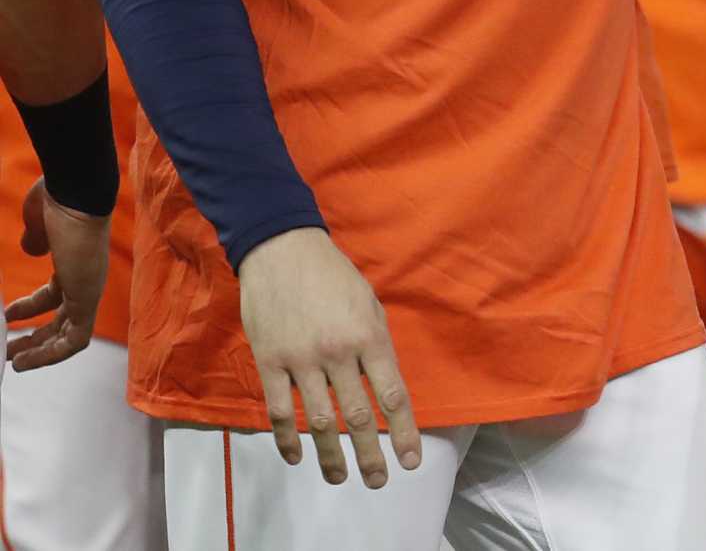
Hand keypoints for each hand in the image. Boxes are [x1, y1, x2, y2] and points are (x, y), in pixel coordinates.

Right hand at [5, 179, 108, 371]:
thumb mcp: (40, 226)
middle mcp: (85, 277)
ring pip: (69, 333)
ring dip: (40, 351)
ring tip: (12, 361)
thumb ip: (36, 240)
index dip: (30, 309)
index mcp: (74, 260)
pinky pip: (75, 339)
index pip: (55, 294)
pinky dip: (51, 354)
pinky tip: (24, 361)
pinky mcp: (89, 298)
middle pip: (63, 318)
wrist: (76, 192)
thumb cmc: (58, 200)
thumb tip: (33, 247)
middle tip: (7, 349)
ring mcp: (89, 288)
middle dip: (35, 337)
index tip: (6, 318)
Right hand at [237, 228, 420, 487]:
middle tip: (378, 481)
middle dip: (370, 454)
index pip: (392, 394)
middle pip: (357, 416)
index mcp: (369, 336)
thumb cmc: (334, 275)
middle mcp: (338, 353)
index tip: (410, 460)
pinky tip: (296, 457)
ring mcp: (301, 360)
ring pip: (318, 421)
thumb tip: (381, 387)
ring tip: (340, 478)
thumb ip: (375, 346)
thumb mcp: (369, 303)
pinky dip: (287, 439)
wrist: (282, 250)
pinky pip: (280, 411)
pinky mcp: (270, 363)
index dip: (403, 431)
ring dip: (330, 456)